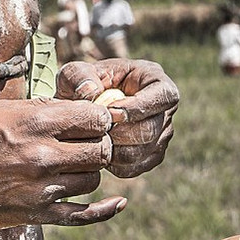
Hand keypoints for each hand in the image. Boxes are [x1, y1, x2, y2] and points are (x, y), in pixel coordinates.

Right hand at [0, 97, 125, 229]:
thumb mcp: (2, 110)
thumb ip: (41, 108)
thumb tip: (75, 106)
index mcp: (36, 123)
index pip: (96, 118)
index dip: (100, 119)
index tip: (93, 122)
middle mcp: (44, 154)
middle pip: (101, 150)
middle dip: (99, 145)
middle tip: (87, 145)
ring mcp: (42, 187)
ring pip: (93, 181)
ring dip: (88, 173)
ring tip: (70, 167)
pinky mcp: (37, 213)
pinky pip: (83, 215)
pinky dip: (104, 211)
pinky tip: (117, 204)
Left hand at [56, 58, 178, 178]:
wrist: (82, 107)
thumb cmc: (82, 83)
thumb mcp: (75, 72)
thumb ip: (78, 76)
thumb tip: (91, 92)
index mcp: (155, 80)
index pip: (164, 96)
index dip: (140, 107)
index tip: (111, 112)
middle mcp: (165, 110)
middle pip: (152, 129)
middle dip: (119, 132)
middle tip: (94, 130)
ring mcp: (161, 135)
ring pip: (142, 151)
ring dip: (112, 149)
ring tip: (92, 138)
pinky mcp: (150, 156)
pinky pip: (135, 167)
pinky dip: (112, 163)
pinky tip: (97, 151)